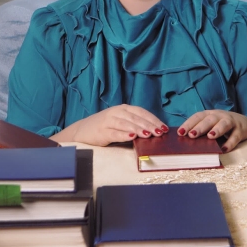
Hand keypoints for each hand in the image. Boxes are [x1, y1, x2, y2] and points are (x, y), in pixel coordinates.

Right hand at [52, 105, 167, 145]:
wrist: (82, 131)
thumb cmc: (106, 127)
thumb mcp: (121, 122)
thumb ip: (134, 124)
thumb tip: (155, 132)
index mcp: (123, 109)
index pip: (141, 112)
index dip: (153, 119)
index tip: (164, 127)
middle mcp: (116, 112)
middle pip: (135, 118)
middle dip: (149, 125)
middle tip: (160, 132)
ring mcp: (108, 121)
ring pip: (126, 124)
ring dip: (138, 129)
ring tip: (148, 135)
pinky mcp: (101, 131)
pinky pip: (114, 133)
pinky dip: (123, 134)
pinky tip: (131, 137)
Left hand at [178, 110, 246, 152]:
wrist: (244, 123)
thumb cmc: (221, 126)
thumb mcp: (211, 126)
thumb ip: (200, 131)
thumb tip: (184, 141)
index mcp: (209, 115)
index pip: (198, 117)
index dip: (189, 124)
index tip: (180, 132)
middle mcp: (219, 116)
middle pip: (209, 119)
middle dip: (200, 127)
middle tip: (192, 135)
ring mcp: (231, 122)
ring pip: (224, 124)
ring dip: (216, 130)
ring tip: (210, 137)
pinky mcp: (241, 130)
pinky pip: (235, 136)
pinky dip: (230, 142)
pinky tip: (224, 149)